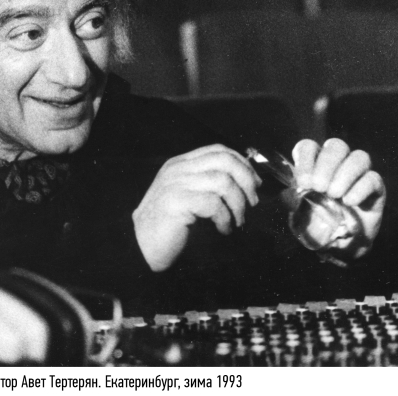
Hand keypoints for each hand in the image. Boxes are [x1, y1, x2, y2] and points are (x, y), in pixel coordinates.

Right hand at [133, 144, 261, 271]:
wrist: (142, 248)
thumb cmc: (171, 226)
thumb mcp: (190, 197)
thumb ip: (208, 184)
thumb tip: (248, 183)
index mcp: (180, 164)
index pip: (218, 150)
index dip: (242, 164)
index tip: (255, 184)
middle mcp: (177, 170)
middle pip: (224, 161)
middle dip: (246, 181)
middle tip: (252, 203)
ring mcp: (175, 183)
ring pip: (223, 181)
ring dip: (238, 204)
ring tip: (237, 221)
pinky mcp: (176, 202)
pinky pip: (213, 203)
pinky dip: (225, 218)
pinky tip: (223, 230)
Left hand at [291, 138, 385, 258]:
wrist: (341, 247)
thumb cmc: (317, 227)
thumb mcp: (298, 217)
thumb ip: (292, 203)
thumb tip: (289, 193)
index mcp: (314, 166)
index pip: (309, 147)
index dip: (306, 158)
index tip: (303, 182)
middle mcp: (338, 165)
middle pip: (336, 146)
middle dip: (326, 164)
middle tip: (319, 187)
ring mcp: (359, 175)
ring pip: (359, 157)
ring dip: (345, 174)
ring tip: (334, 195)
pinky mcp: (376, 189)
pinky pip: (373, 179)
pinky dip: (360, 188)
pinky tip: (349, 202)